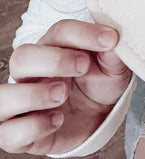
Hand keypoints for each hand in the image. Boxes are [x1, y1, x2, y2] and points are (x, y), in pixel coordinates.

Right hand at [0, 20, 131, 155]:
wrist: (99, 116)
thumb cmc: (99, 83)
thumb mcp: (112, 66)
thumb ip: (112, 52)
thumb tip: (113, 40)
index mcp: (54, 48)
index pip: (59, 31)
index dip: (83, 33)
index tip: (109, 39)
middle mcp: (32, 73)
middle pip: (22, 56)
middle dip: (53, 60)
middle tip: (83, 66)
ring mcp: (22, 103)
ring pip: (3, 95)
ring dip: (32, 95)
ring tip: (62, 94)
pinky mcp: (21, 133)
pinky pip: (7, 132)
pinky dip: (32, 127)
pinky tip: (57, 120)